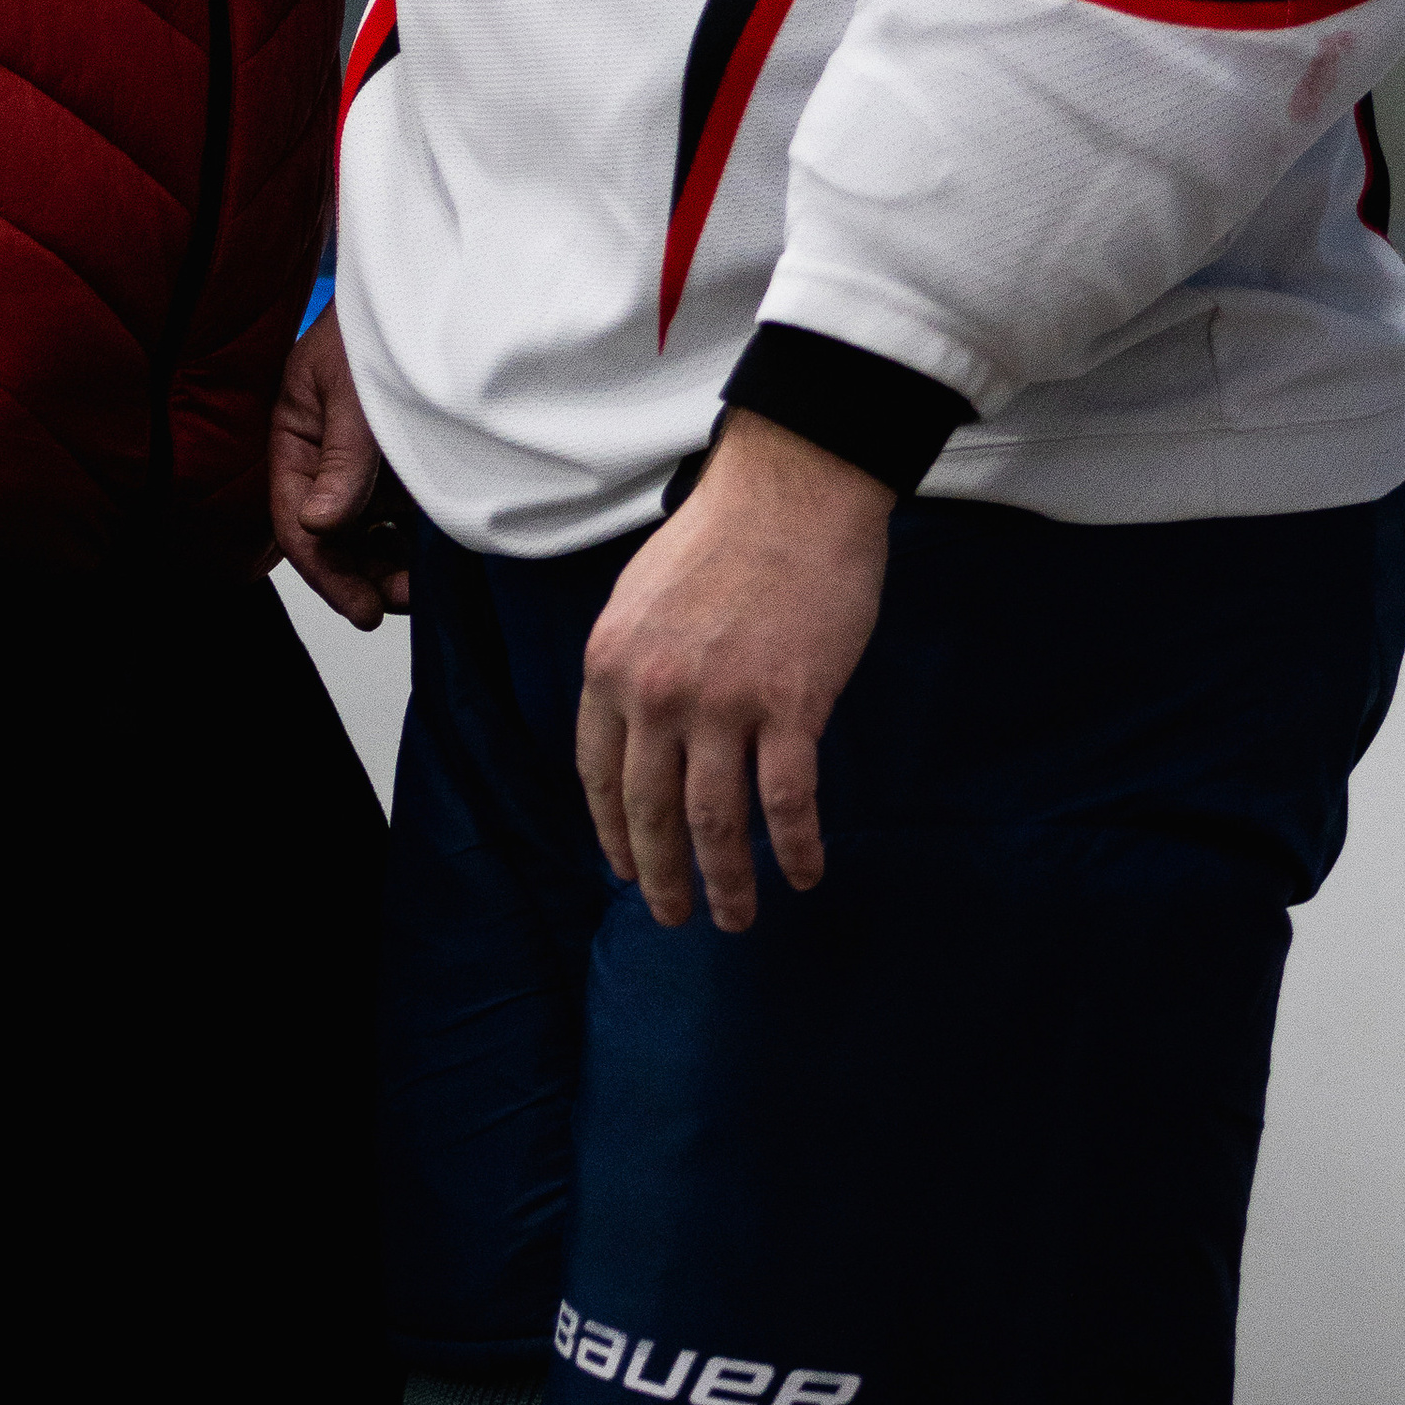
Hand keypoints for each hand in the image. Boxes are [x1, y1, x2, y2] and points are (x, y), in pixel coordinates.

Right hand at [269, 298, 410, 628]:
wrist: (432, 282)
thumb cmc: (378, 327)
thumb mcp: (355, 391)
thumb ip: (343, 459)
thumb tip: (319, 527)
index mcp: (294, 434)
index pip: (297, 520)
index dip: (326, 572)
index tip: (365, 609)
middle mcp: (324, 455)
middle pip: (331, 536)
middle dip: (360, 576)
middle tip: (399, 604)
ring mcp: (364, 461)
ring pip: (367, 533)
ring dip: (387, 566)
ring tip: (422, 589)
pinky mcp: (402, 462)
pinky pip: (400, 515)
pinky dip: (412, 542)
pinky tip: (435, 560)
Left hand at [576, 409, 891, 934]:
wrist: (793, 488)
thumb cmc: (722, 532)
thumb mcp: (641, 595)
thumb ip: (633, 664)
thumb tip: (638, 728)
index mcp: (612, 662)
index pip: (599, 772)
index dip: (611, 831)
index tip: (625, 870)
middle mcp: (657, 692)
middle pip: (651, 810)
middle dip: (662, 875)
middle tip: (674, 916)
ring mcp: (724, 703)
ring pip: (717, 822)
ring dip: (726, 881)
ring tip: (735, 917)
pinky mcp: (791, 705)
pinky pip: (788, 801)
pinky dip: (797, 848)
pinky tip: (805, 873)